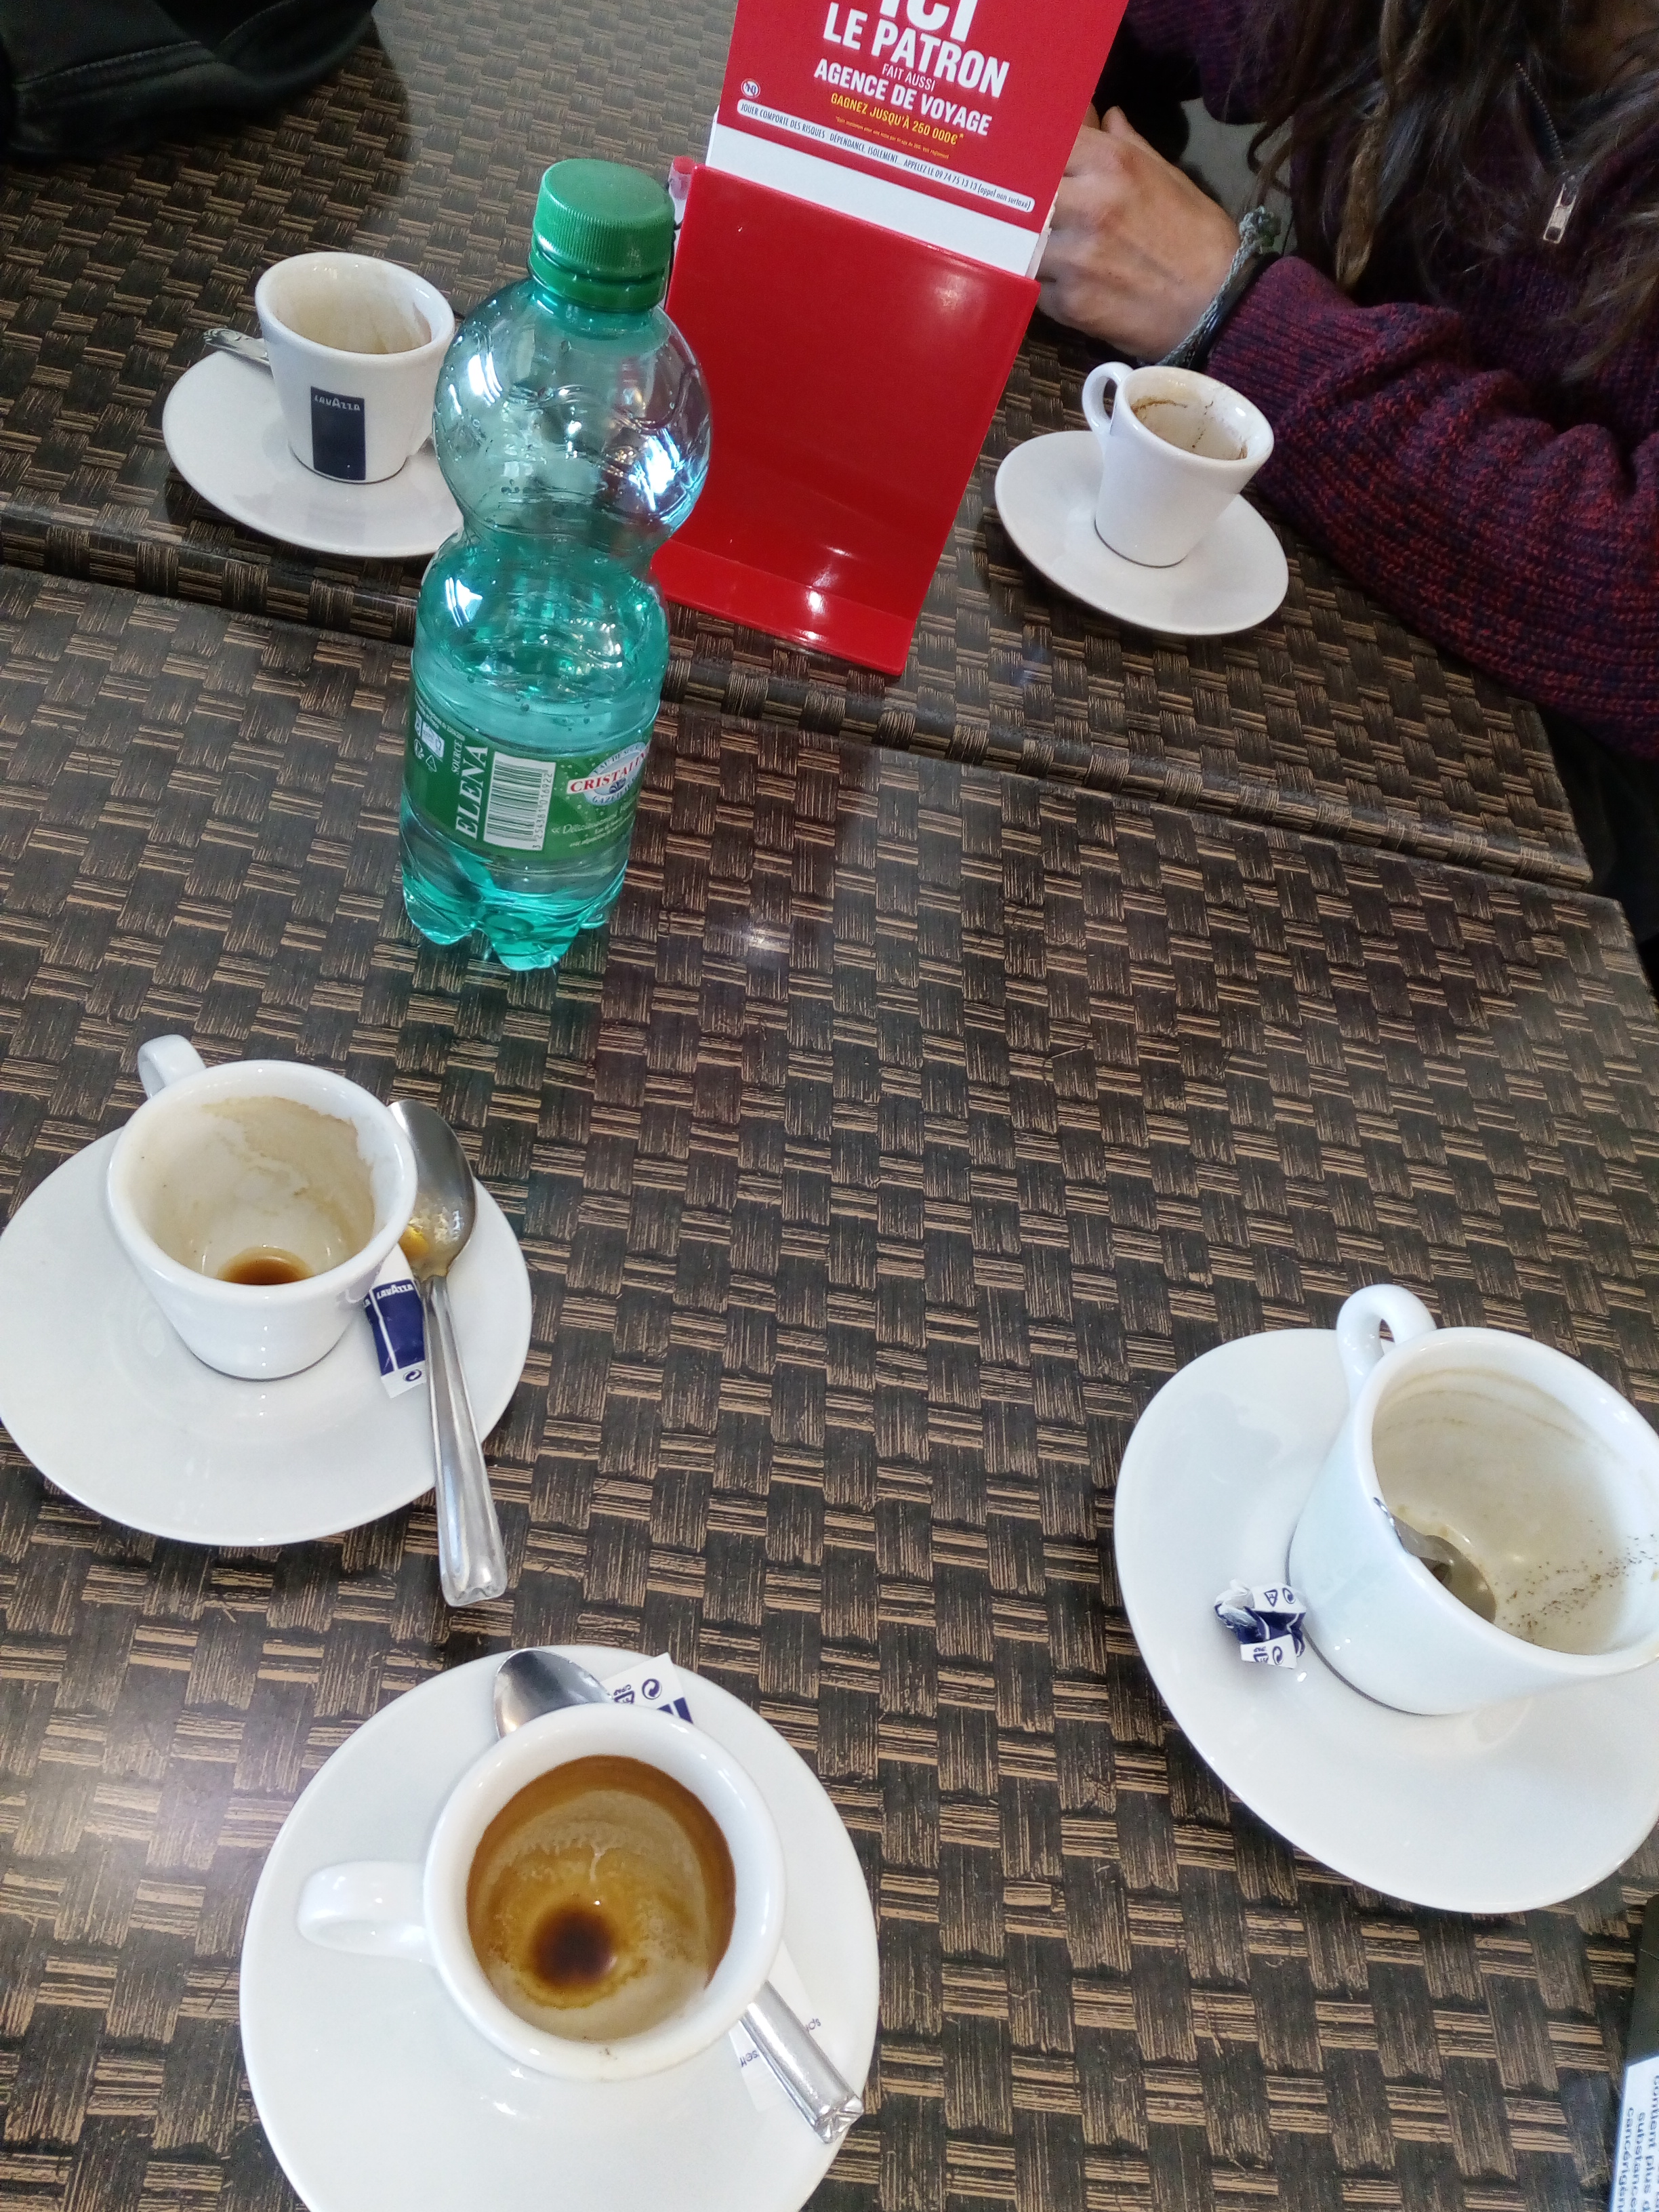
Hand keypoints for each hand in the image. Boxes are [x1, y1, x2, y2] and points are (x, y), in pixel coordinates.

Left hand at [1038, 109, 1241, 357]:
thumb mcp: (1168, 176)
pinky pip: (1034, 286)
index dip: (1035, 151)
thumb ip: (1127, 145)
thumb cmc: (1197, 236)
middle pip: (1024, 192)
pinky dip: (1042, 283)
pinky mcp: (1069, 302)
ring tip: (1043, 247)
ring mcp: (1074, 257)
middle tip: (1022, 206)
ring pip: (1021, 242)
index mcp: (1112, 165)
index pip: (1048, 142)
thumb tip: (1104, 116)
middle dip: (1023, 200)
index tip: (1031, 158)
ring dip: (1027, 245)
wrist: (1216, 306)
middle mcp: (1088, 205)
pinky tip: (1061, 282)